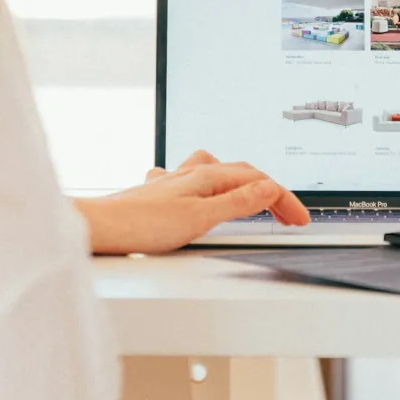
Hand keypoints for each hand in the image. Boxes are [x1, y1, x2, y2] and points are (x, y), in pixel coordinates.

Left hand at [75, 150, 308, 254]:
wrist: (99, 227)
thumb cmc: (141, 224)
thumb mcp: (200, 218)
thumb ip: (237, 203)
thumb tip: (270, 188)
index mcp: (206, 176)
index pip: (258, 182)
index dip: (284, 200)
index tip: (300, 219)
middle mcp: (191, 173)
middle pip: (242, 174)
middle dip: (270, 192)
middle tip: (288, 216)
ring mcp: (175, 182)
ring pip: (218, 172)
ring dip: (242, 183)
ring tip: (255, 197)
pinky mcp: (160, 194)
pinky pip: (193, 180)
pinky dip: (211, 186)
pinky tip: (202, 194)